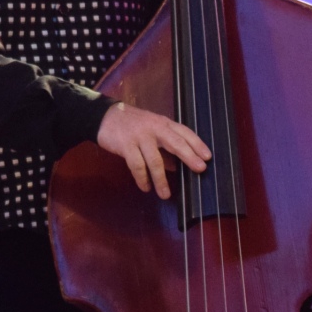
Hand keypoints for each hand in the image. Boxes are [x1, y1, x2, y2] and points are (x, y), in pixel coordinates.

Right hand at [96, 103, 211, 198]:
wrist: (103, 116)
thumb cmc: (131, 124)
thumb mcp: (150, 130)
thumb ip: (163, 146)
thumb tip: (176, 167)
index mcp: (162, 123)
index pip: (184, 132)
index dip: (197, 144)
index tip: (208, 157)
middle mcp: (153, 128)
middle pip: (175, 143)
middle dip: (188, 156)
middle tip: (200, 169)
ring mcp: (140, 136)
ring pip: (154, 160)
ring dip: (160, 179)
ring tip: (165, 194)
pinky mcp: (126, 145)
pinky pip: (137, 165)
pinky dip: (142, 178)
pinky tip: (145, 187)